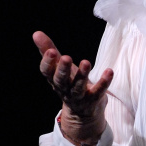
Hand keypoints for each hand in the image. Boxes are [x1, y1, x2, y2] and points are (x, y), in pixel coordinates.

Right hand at [32, 30, 113, 144]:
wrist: (82, 113)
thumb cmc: (68, 83)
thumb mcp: (58, 67)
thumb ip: (48, 50)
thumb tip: (36, 33)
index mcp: (54, 79)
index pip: (47, 72)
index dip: (47, 62)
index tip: (51, 51)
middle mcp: (64, 89)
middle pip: (61, 80)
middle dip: (63, 69)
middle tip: (66, 58)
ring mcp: (78, 96)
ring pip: (78, 87)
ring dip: (82, 75)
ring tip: (86, 62)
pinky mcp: (93, 100)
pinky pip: (98, 92)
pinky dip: (104, 82)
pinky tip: (109, 71)